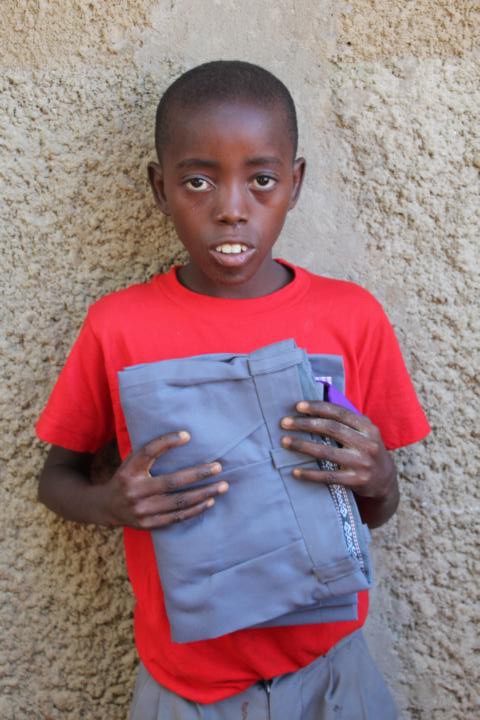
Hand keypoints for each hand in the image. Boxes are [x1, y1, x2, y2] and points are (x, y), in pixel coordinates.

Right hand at [103, 431, 227, 528]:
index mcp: (129, 470)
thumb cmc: (127, 477)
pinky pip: (177, 517)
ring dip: (203, 494)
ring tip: (222, 486)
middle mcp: (135, 491)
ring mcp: (142, 510)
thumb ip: (153, 451)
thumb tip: (185, 436)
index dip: (167, 442)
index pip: (149, 452)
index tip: (187, 435)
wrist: (105, 507)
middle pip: (171, 482)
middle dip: (198, 474)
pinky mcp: (148, 525)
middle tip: (218, 467)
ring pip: (178, 502)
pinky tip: (209, 501)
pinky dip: (195, 509)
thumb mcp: (132, 461)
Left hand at [280, 401, 395, 500]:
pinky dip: (310, 474)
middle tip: (284, 423)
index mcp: (368, 427)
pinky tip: (295, 471)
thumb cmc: (366, 450)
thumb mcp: (364, 432)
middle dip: (305, 424)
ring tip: (284, 442)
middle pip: (331, 429)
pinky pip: (329, 476)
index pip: (339, 413)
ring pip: (327, 452)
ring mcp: (362, 463)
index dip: (318, 408)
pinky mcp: (356, 481)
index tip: (297, 406)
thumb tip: (312, 407)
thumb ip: (345, 421)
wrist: (385, 480)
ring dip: (303, 446)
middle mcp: (367, 443)